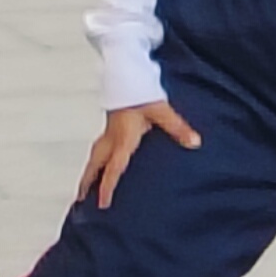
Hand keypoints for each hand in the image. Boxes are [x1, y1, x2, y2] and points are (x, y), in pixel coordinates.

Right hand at [82, 100, 199, 207]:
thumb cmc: (140, 92)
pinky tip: (98, 164)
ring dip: (88, 173)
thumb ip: (178, 128)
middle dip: (87, 183)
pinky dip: (95, 161)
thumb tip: (194, 142)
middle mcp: (111, 138)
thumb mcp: (162, 111)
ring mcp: (108, 132)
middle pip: (95, 166)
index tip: (102, 203)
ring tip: (84, 188)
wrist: (125, 74)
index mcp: (122, 139)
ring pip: (94, 157)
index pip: (113, 168)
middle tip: (81, 200)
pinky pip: (99, 149)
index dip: (107, 186)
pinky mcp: (109, 126)